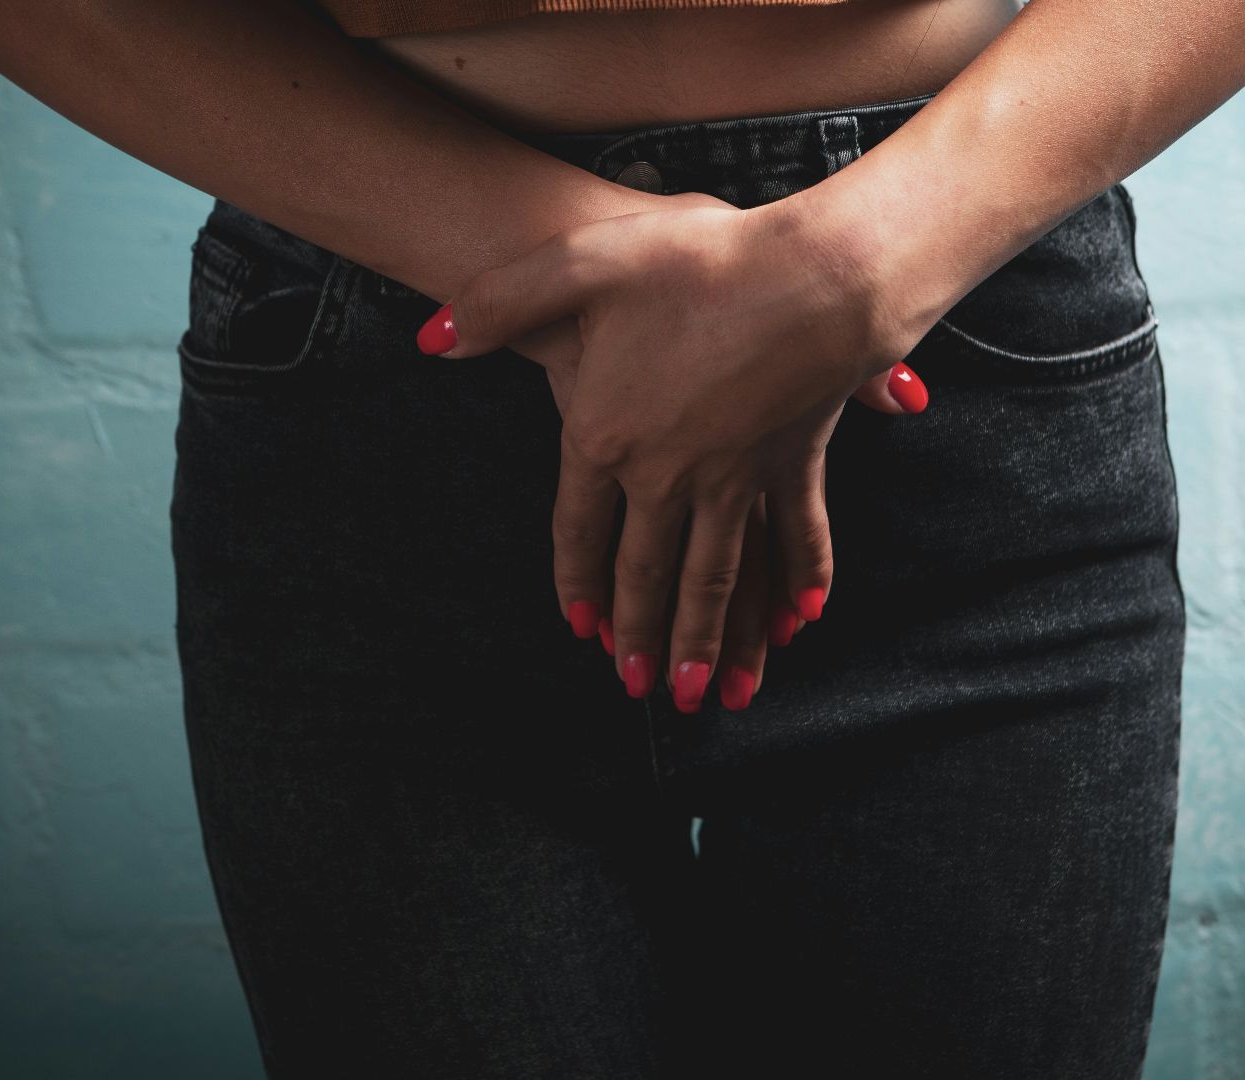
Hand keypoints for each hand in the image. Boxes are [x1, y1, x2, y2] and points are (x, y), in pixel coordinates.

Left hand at [416, 196, 929, 706]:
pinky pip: (795, 537)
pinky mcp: (794, 462)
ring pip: (714, 576)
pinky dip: (798, 581)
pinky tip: (796, 622)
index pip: (579, 527)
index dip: (577, 580)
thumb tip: (430, 340)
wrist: (814, 272)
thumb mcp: (581, 262)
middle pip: (648, 571)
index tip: (580, 628)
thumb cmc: (700, 262)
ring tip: (694, 692)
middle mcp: (670, 472)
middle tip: (636, 685)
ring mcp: (736, 476)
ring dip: (705, 640)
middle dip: (640, 636)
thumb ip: (497, 303)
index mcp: (608, 434)